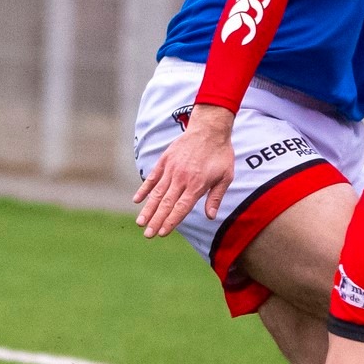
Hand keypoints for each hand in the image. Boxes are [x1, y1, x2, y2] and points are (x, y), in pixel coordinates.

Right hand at [134, 106, 235, 236]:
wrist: (210, 128)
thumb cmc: (220, 154)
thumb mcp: (226, 177)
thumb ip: (215, 197)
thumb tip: (210, 217)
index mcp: (196, 185)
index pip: (181, 208)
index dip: (171, 222)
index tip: (161, 233)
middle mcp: (181, 179)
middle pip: (166, 204)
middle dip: (156, 221)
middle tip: (148, 235)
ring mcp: (171, 169)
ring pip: (156, 193)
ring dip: (148, 209)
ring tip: (139, 223)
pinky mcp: (165, 160)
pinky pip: (153, 177)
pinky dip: (144, 189)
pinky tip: (137, 200)